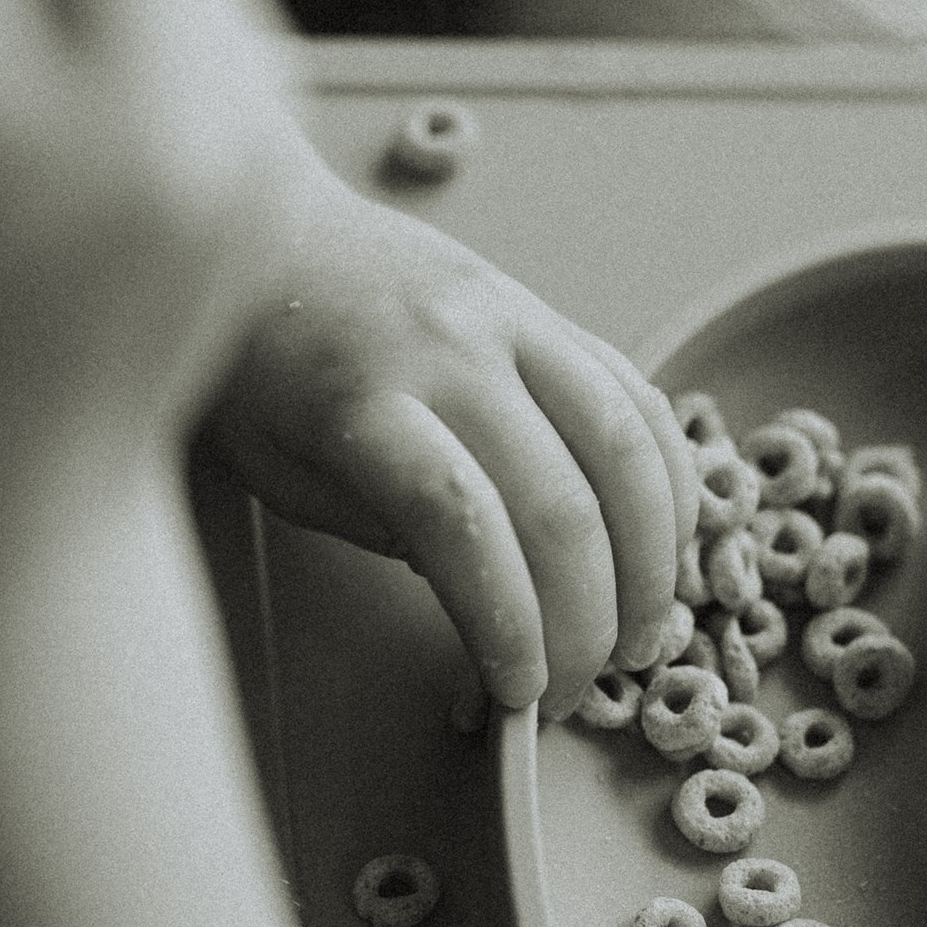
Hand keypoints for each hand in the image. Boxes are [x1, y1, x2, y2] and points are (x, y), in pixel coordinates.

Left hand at [203, 165, 698, 719]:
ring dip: (650, 563)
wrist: (261, 232)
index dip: (509, 623)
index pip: (461, 524)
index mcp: (366, 404)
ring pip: (624, 450)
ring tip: (639, 638)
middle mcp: (451, 352)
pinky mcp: (547, 311)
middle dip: (584, 624)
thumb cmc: (256, 369)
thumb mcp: (283, 471)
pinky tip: (665, 548)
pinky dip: (669, 483)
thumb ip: (380, 524)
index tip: (519, 694)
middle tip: (571, 693)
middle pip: (559, 504)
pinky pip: (637, 398)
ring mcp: (510, 321)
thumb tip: (489, 594)